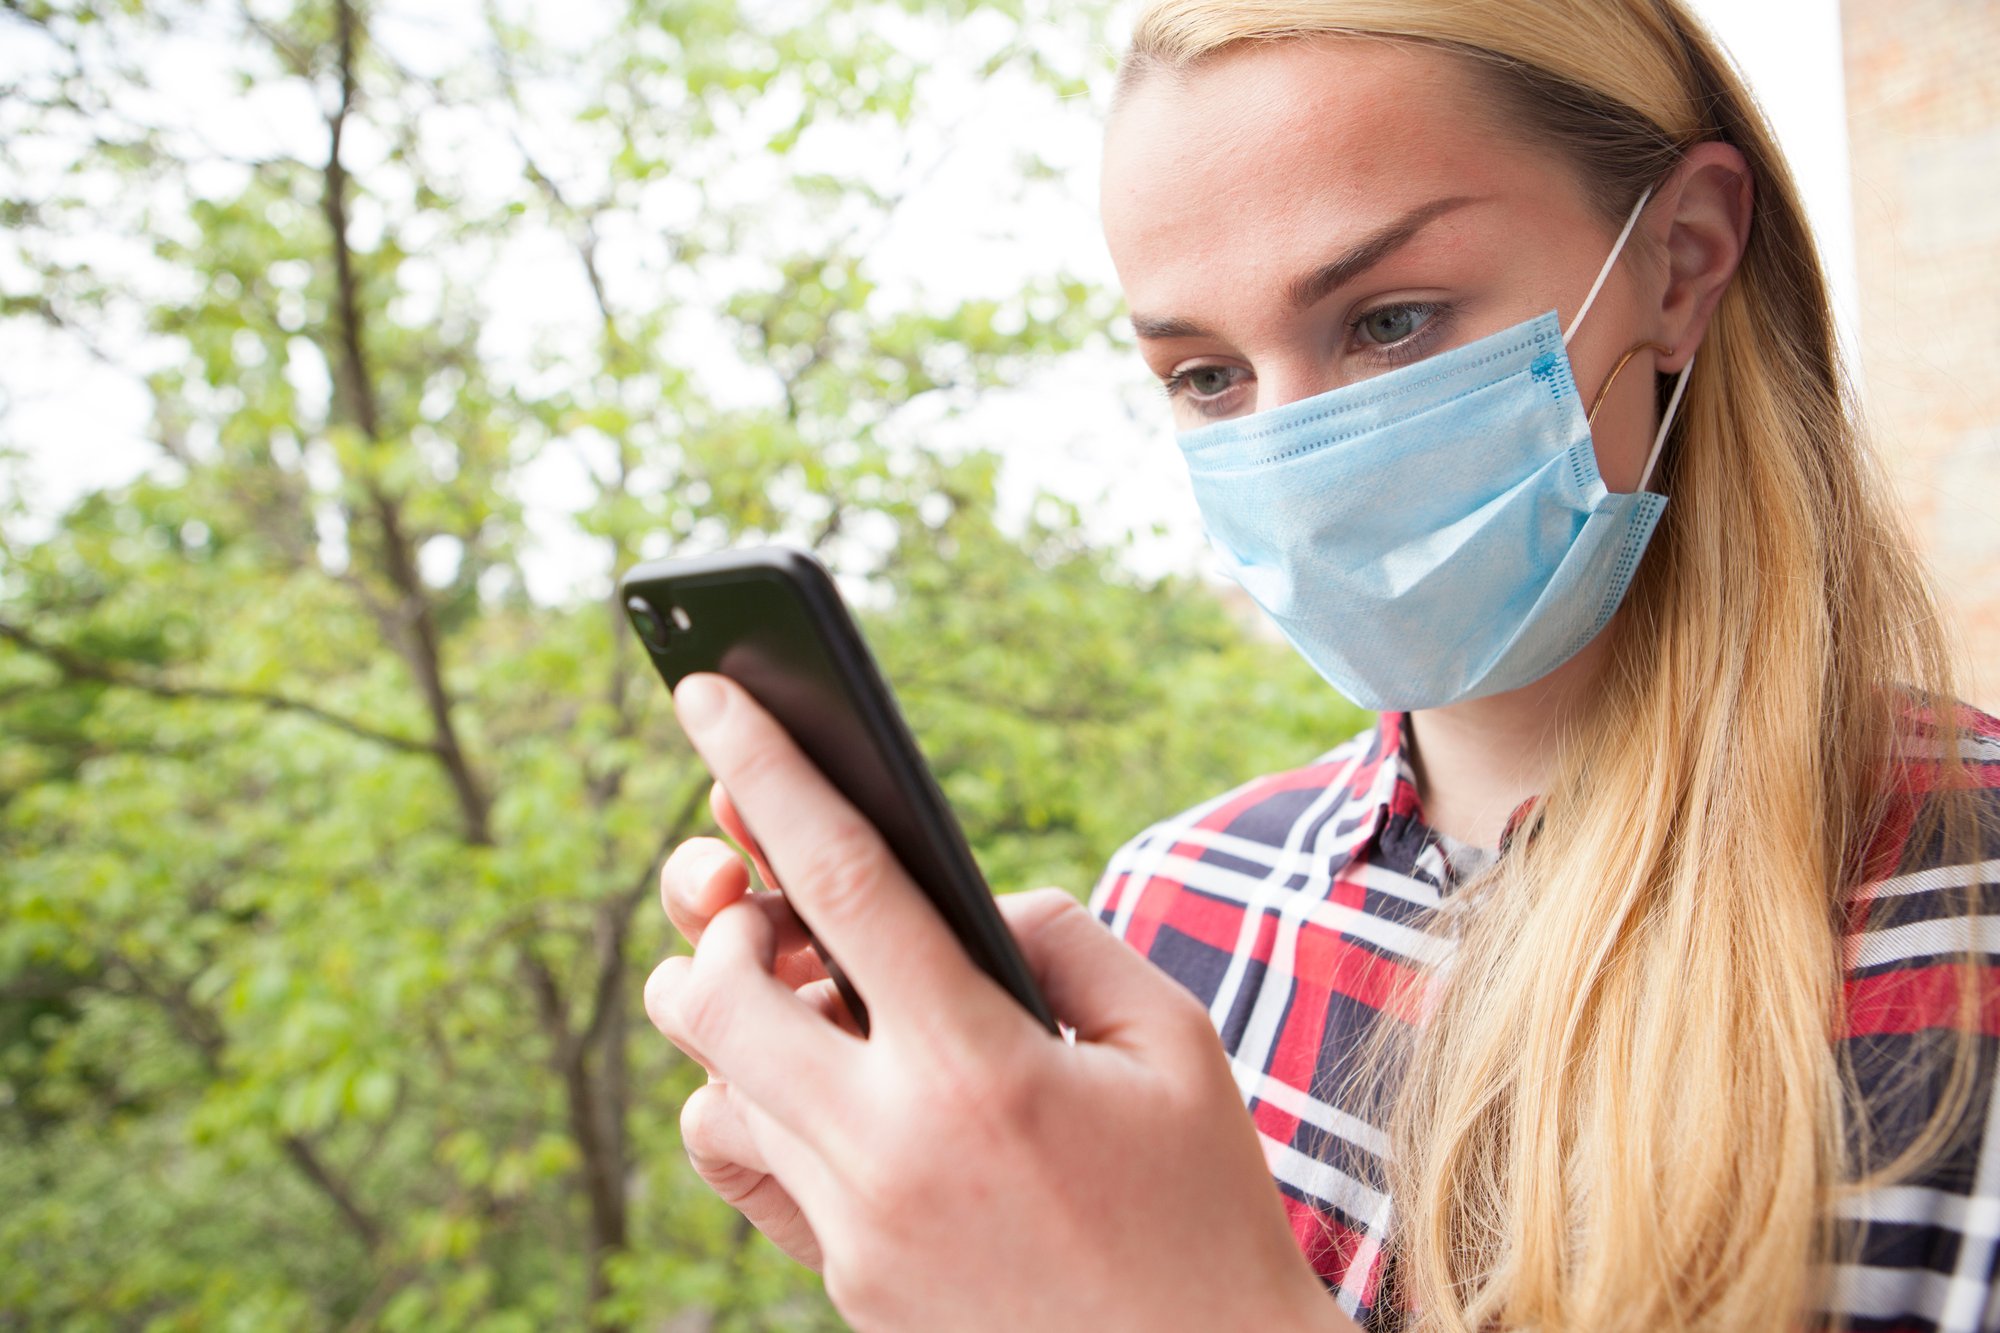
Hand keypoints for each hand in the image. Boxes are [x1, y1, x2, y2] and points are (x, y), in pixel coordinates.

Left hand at [644, 674, 1350, 1332]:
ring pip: (712, 1088)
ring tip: (813, 998)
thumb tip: (964, 903)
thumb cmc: (1202, 1204)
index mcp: (984, 1072)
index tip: (708, 690)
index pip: (845, 882)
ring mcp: (852, 1231)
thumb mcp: (1170, 1042)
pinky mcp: (841, 1284)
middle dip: (720, 916)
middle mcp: (891, 1152)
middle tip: (763, 895)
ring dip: (736, 1018)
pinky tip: (829, 1088)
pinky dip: (758, 1105)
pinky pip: (746, 1169)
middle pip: (716, 994)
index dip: (769, 771)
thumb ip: (1061, 937)